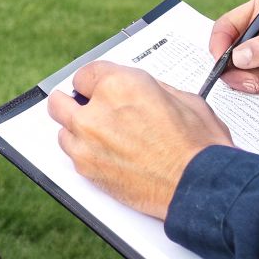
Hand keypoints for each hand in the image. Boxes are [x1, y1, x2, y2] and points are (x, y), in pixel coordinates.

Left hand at [47, 62, 232, 219]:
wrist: (198, 185)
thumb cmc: (196, 146)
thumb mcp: (181, 98)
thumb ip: (149, 88)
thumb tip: (139, 89)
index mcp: (119, 85)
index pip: (85, 73)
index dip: (95, 82)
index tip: (96, 87)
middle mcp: (96, 112)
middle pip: (60, 101)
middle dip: (73, 102)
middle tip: (84, 107)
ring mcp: (87, 142)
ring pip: (63, 129)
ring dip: (77, 130)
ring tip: (98, 136)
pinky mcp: (86, 169)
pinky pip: (72, 155)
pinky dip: (83, 153)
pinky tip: (102, 154)